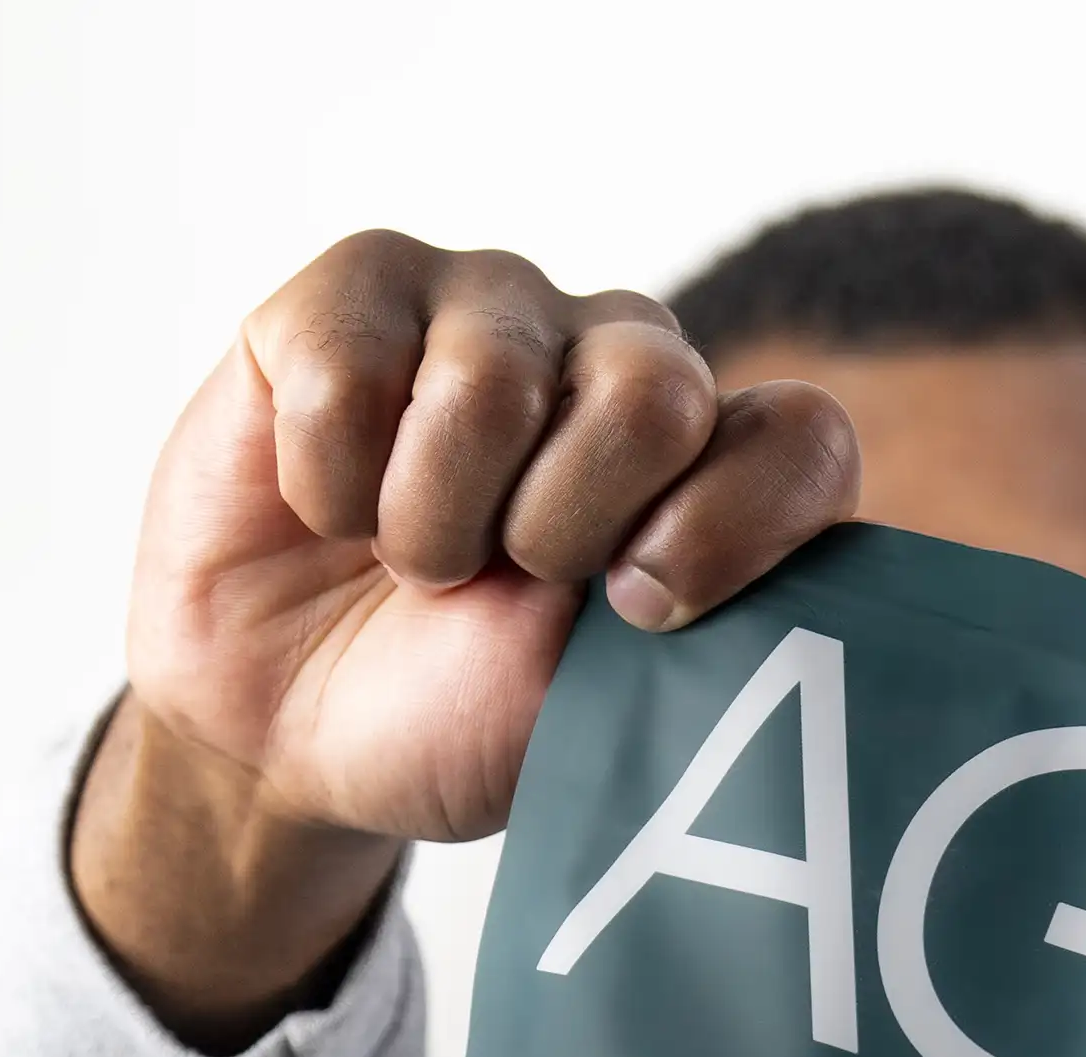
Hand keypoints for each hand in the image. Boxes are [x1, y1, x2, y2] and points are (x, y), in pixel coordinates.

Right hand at [70, 231, 860, 1048]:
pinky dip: (326, 482)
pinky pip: (347, 366)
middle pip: (656, 390)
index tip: (641, 611)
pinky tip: (327, 506)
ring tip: (411, 560)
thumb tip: (794, 629)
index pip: (800, 442)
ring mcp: (487, 310)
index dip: (737, 524)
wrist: (286, 731)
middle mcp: (614, 363)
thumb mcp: (598, 721)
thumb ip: (702, 653)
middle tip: (505, 583)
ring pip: (490, 380)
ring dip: (428, 523)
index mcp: (706, 473)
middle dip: (563, 526)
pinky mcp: (352, 295)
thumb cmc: (456, 719)